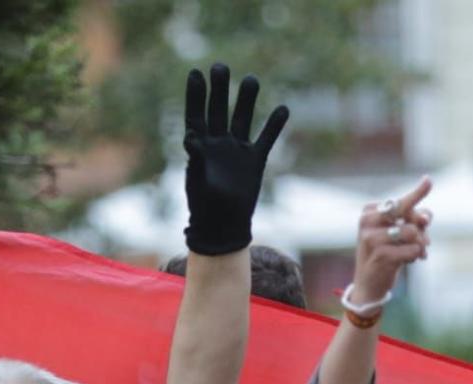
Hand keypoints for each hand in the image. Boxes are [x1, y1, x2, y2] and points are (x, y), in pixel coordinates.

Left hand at [182, 63, 288, 256]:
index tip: (196, 73)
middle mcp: (218, 144)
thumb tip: (189, 137)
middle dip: (220, 89)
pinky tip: (283, 108)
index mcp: (200, 147)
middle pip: (219, 111)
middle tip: (220, 66)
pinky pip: (266, 139)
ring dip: (247, 100)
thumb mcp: (197, 182)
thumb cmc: (204, 208)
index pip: (196, 115)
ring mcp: (237, 151)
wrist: (223, 228)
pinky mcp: (255, 161)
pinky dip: (274, 125)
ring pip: (243, 119)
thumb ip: (196, 158)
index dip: (195, 95)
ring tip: (251, 79)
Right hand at [349, 176, 432, 305]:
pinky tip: (408, 262)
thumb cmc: (385, 254)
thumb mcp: (398, 234)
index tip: (428, 180)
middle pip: (405, 210)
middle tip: (426, 239)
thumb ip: (414, 220)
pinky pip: (413, 249)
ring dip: (420, 243)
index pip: (399, 201)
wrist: (368, 285)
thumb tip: (425, 218)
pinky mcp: (381, 255)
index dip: (418, 194)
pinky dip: (416, 256)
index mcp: (369, 212)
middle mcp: (367, 222)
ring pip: (412, 231)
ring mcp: (372, 238)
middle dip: (420, 221)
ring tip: (415, 253)